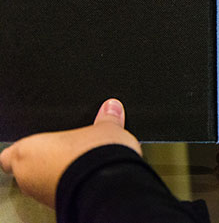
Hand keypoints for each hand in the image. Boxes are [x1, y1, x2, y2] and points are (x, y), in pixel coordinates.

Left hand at [0, 99, 140, 207]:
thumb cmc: (94, 156)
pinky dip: (68, 189)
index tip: (41, 145)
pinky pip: (57, 194)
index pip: (11, 153)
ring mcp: (41, 194)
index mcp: (29, 150)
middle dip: (44, 163)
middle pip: (26, 169)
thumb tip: (112, 107)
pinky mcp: (58, 206)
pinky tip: (86, 181)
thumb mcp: (105, 128)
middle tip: (66, 153)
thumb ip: (105, 118)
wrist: (108, 187)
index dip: (26, 149)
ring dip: (56, 177)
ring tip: (80, 167)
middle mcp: (28, 176)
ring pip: (42, 184)